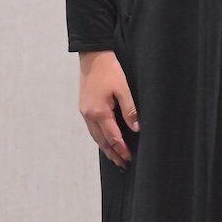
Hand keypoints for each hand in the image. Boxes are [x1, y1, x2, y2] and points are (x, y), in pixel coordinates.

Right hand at [79, 50, 136, 167]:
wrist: (93, 57)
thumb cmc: (110, 71)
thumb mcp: (124, 89)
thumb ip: (131, 110)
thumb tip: (137, 128)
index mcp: (99, 112)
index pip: (113, 137)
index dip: (121, 149)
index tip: (129, 159)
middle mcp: (89, 115)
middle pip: (102, 141)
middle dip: (113, 153)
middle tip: (122, 164)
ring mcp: (85, 112)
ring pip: (95, 136)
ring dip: (105, 147)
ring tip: (115, 157)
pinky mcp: (85, 107)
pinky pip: (92, 128)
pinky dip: (100, 137)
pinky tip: (105, 140)